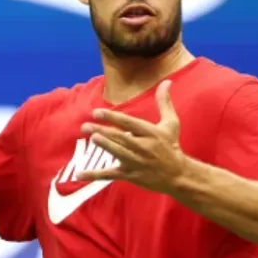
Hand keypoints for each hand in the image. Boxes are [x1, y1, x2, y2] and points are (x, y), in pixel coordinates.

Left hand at [77, 79, 186, 193]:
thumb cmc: (172, 147)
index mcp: (151, 133)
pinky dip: (95, 175)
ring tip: (92, 138)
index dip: (112, 117)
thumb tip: (166, 81)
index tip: (96, 112)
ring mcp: (136, 162)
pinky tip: (79, 174)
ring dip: (105, 146)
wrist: (178, 175)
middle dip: (103, 131)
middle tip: (85, 126)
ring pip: (118, 153)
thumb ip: (164, 103)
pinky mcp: (131, 175)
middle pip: (121, 138)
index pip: (129, 123)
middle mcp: (143, 147)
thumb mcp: (171, 124)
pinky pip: (110, 175)